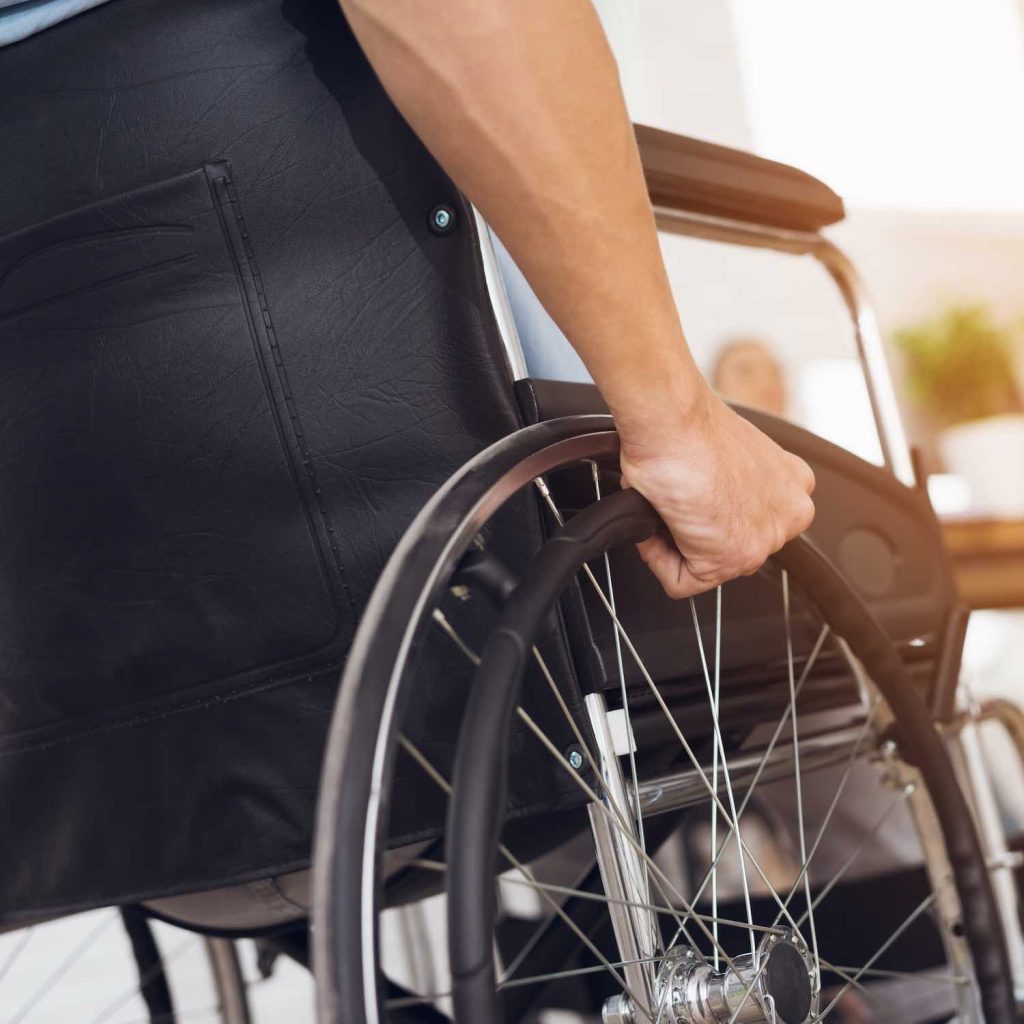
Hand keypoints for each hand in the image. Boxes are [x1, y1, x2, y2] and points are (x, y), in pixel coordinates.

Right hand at [619, 386, 815, 598]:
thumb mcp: (726, 455)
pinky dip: (657, 559)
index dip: (708, 515)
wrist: (673, 418)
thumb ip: (729, 486)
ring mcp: (764, 539)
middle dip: (694, 534)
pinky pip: (681, 581)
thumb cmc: (688, 425)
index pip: (750, 522)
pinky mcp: (730, 558)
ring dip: (674, 545)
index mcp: (792, 484)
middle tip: (672, 506)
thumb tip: (699, 503)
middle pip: (730, 547)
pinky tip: (654, 527)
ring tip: (663, 511)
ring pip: (706, 566)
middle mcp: (789, 513)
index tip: (690, 500)